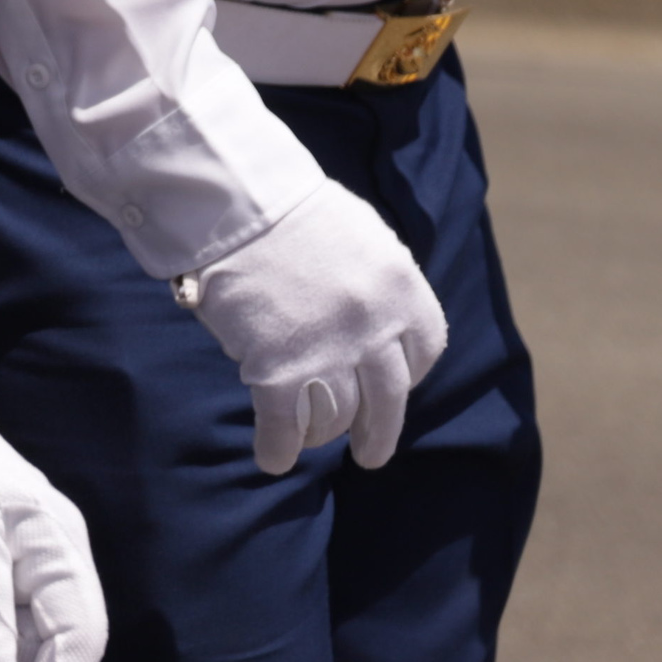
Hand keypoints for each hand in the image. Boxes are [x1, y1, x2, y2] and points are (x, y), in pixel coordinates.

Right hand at [177, 179, 449, 472]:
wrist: (236, 203)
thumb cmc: (293, 211)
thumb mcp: (363, 238)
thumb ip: (381, 285)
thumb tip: (383, 326)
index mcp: (402, 289)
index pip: (425, 352)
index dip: (408, 375)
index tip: (391, 384)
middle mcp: (376, 327)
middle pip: (388, 402)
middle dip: (378, 434)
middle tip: (370, 452)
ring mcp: (329, 353)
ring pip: (336, 418)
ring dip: (322, 433)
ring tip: (307, 435)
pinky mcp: (279, 371)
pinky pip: (285, 428)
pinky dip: (279, 449)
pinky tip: (274, 457)